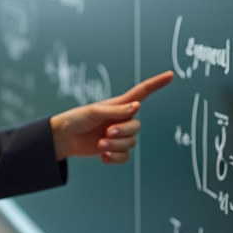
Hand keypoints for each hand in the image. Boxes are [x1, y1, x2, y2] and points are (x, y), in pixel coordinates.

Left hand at [50, 71, 173, 162]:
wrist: (63, 139)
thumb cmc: (75, 119)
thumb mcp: (94, 111)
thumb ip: (116, 110)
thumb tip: (137, 108)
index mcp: (119, 105)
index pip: (142, 93)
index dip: (156, 84)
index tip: (170, 75)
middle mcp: (122, 119)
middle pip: (136, 126)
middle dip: (123, 132)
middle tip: (106, 133)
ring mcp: (119, 135)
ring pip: (131, 143)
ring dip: (116, 146)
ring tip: (100, 144)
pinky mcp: (114, 150)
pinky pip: (125, 157)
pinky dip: (115, 158)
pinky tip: (103, 156)